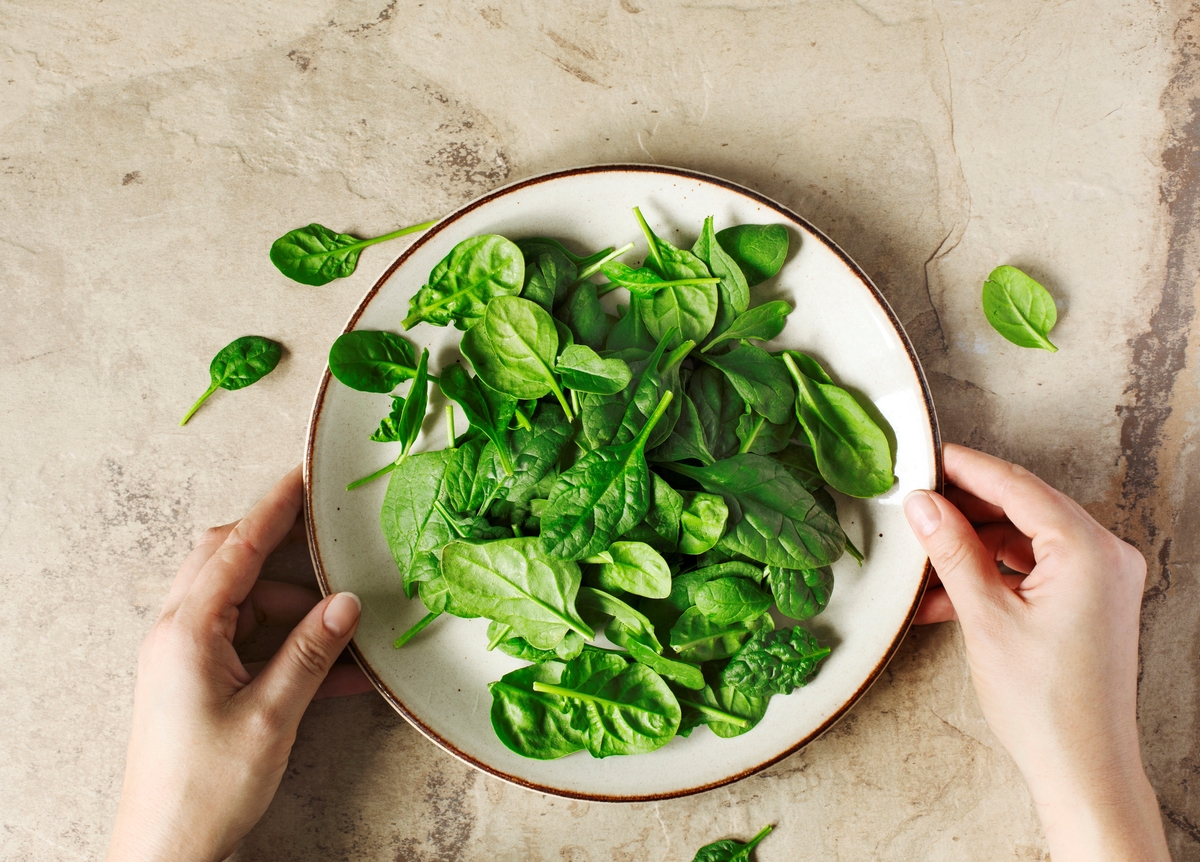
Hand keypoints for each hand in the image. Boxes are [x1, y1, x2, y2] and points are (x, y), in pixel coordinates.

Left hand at [106, 467, 371, 861]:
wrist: (165, 849)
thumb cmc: (208, 786)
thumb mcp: (272, 715)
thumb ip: (311, 652)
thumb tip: (347, 602)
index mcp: (187, 631)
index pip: (235, 547)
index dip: (273, 508)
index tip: (302, 475)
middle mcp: (177, 633)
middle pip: (226, 562)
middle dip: (278, 551)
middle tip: (327, 545)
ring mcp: (182, 657)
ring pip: (239, 602)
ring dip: (291, 610)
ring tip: (342, 634)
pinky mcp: (193, 681)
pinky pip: (243, 641)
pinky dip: (284, 645)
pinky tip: (333, 672)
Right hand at [904, 444, 1168, 860]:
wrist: (1083, 768)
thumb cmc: (1046, 704)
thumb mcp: (985, 618)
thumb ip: (952, 552)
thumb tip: (923, 505)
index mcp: (1088, 550)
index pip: (1016, 486)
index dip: (964, 468)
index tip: (925, 458)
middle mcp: (1105, 556)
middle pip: (1023, 508)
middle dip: (964, 509)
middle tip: (916, 504)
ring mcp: (1101, 579)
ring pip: (1024, 539)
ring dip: (972, 547)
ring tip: (924, 559)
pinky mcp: (1089, 602)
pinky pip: (1034, 569)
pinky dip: (991, 574)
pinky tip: (946, 593)